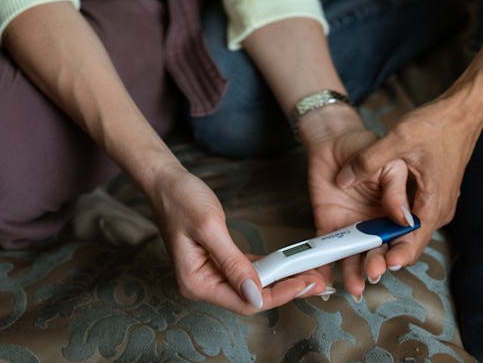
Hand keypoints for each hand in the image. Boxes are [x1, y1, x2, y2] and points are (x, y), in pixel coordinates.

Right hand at [149, 164, 330, 312]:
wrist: (166, 182)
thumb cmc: (181, 199)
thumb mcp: (209, 226)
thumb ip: (233, 262)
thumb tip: (255, 294)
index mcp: (197, 282)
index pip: (245, 301)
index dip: (277, 295)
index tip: (302, 284)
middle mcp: (203, 284)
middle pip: (251, 297)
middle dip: (285, 290)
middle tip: (316, 281)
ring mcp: (210, 273)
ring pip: (251, 285)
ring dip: (279, 280)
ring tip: (307, 274)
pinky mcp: (217, 261)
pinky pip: (246, 271)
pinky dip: (266, 268)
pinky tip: (285, 265)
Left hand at [301, 109, 412, 297]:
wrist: (333, 137)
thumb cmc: (369, 144)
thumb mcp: (389, 160)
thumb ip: (395, 187)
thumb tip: (403, 217)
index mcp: (401, 210)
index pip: (408, 238)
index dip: (403, 252)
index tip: (395, 260)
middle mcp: (380, 224)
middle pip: (384, 251)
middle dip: (380, 263)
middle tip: (374, 270)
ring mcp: (356, 227)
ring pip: (359, 255)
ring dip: (357, 271)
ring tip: (355, 284)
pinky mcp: (332, 226)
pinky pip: (330, 248)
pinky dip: (326, 265)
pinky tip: (324, 278)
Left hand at [338, 96, 479, 268]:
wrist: (461, 112)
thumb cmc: (436, 124)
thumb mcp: (399, 138)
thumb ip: (370, 161)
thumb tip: (343, 179)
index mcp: (434, 202)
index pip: (414, 241)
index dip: (395, 254)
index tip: (379, 264)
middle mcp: (438, 209)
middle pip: (410, 241)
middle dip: (387, 253)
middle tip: (365, 268)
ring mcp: (436, 202)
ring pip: (409, 230)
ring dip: (389, 240)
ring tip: (364, 253)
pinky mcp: (431, 194)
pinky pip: (411, 216)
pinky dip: (393, 224)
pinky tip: (374, 224)